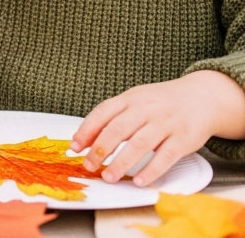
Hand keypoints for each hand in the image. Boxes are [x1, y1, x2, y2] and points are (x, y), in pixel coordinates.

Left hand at [72, 71, 244, 186]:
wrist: (202, 97)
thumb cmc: (161, 103)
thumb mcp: (135, 101)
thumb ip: (111, 117)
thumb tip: (83, 140)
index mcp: (130, 98)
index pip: (103, 113)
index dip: (87, 130)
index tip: (75, 147)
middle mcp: (147, 109)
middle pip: (118, 129)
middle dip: (100, 149)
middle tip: (89, 166)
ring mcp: (166, 123)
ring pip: (140, 144)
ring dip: (121, 163)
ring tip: (109, 177)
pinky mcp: (184, 138)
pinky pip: (166, 156)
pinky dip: (151, 170)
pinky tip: (139, 180)